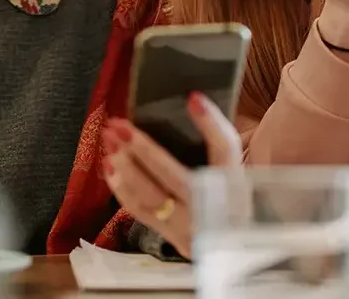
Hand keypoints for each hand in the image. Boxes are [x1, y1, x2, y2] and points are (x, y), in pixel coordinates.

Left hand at [102, 92, 241, 258]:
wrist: (239, 250)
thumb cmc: (233, 199)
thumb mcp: (237, 171)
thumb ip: (218, 142)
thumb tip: (192, 100)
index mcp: (235, 184)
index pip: (225, 150)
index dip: (210, 124)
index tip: (192, 98)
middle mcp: (212, 209)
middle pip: (175, 177)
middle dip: (143, 149)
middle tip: (119, 124)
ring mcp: (189, 227)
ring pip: (150, 197)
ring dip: (124, 166)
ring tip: (109, 139)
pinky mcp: (171, 237)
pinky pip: (140, 212)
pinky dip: (121, 187)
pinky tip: (110, 164)